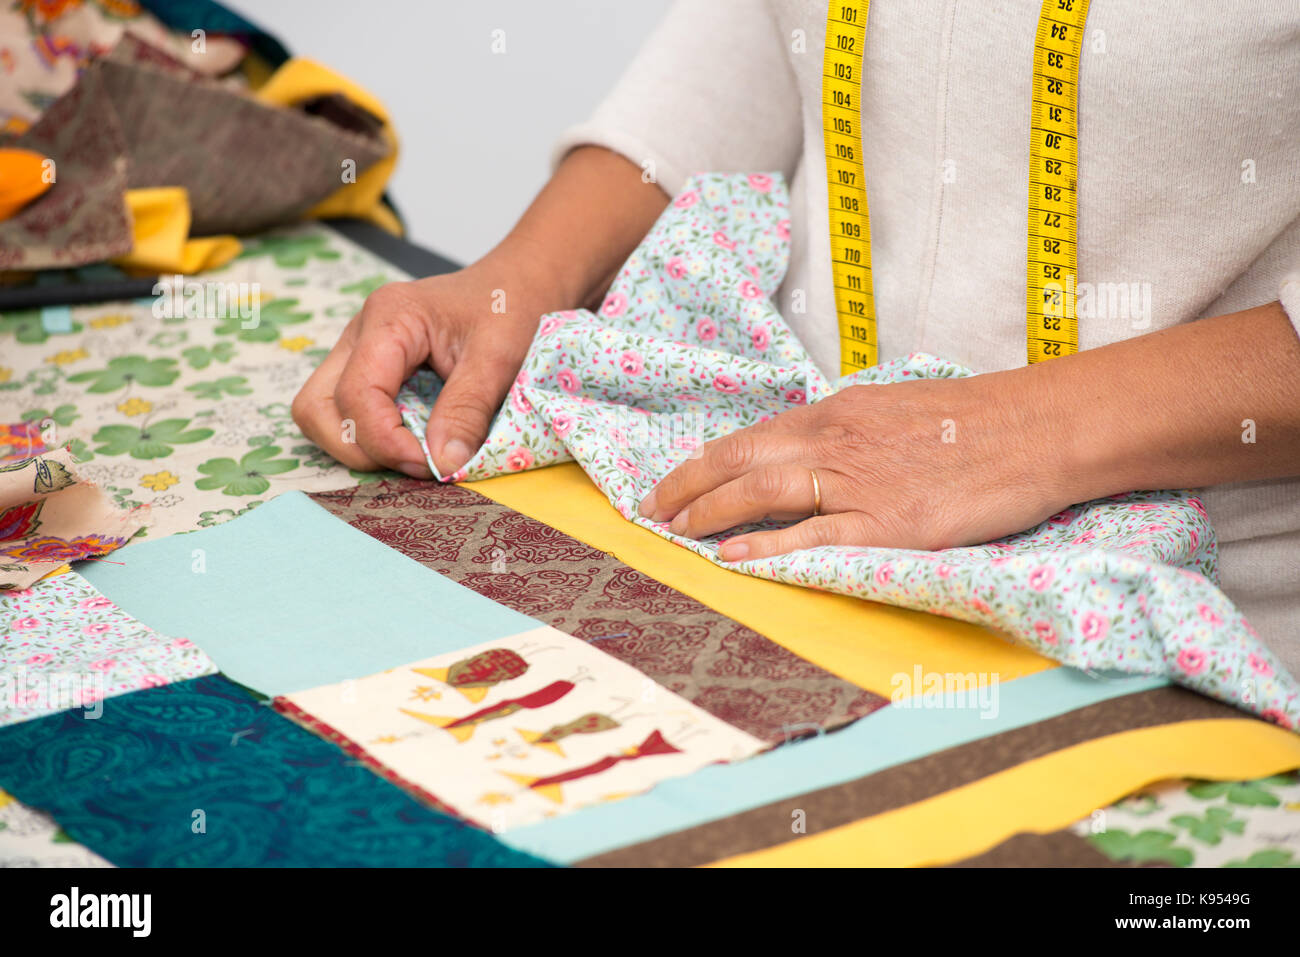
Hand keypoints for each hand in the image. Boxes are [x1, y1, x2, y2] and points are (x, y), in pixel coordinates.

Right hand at [292, 263, 547, 477]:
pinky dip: (374, 437)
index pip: (356, 393)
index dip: (385, 440)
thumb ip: (467, 411)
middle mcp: (361, 332)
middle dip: (359, 447)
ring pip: (322, 413)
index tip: (429, 463)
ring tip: (417, 452)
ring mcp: (358, 351)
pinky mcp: (368, 369)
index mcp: (390, 317)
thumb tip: (442, 464)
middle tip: (417, 462)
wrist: (517, 288)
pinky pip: (348, 412)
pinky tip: (416, 438)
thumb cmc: (509, 310)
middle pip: (317, 406)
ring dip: (362, 445)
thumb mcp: (499, 360)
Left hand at [637, 373, 1069, 559]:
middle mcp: (837, 441)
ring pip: (764, 490)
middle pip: (740, 457)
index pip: (752, 437)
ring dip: (711, 511)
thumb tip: (812, 453)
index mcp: (838, 413)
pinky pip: (815, 534)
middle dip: (687, 484)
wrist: (1037, 429)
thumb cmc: (975, 420)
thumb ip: (850, 432)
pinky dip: (769, 544)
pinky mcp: (889, 523)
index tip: (675, 483)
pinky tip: (733, 556)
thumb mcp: (897, 410)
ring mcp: (860, 482)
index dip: (705, 462)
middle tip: (651, 509)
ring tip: (676, 531)